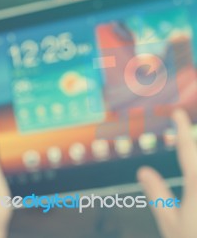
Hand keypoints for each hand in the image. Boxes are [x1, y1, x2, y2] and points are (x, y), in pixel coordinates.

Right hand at [137, 109, 196, 237]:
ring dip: (193, 160)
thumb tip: (143, 170)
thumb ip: (157, 193)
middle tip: (187, 133)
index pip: (187, 149)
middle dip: (193, 142)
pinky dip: (193, 173)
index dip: (181, 130)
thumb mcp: (170, 223)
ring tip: (187, 163)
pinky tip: (189, 181)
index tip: (178, 114)